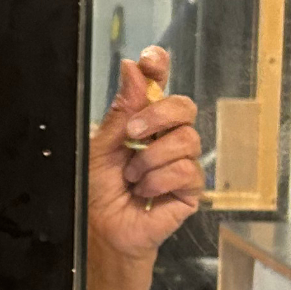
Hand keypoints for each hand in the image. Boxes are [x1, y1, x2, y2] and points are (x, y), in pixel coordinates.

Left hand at [88, 46, 202, 262]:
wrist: (102, 229)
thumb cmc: (99, 190)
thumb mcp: (101, 146)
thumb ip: (122, 110)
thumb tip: (132, 69)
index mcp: (143, 122)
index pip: (158, 86)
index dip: (159, 68)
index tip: (151, 59)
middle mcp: (167, 138)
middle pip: (184, 106)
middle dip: (158, 115)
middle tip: (133, 133)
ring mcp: (182, 162)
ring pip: (187, 139)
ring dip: (151, 159)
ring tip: (132, 178)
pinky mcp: (191, 189)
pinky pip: (186, 171)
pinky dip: (159, 181)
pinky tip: (145, 193)